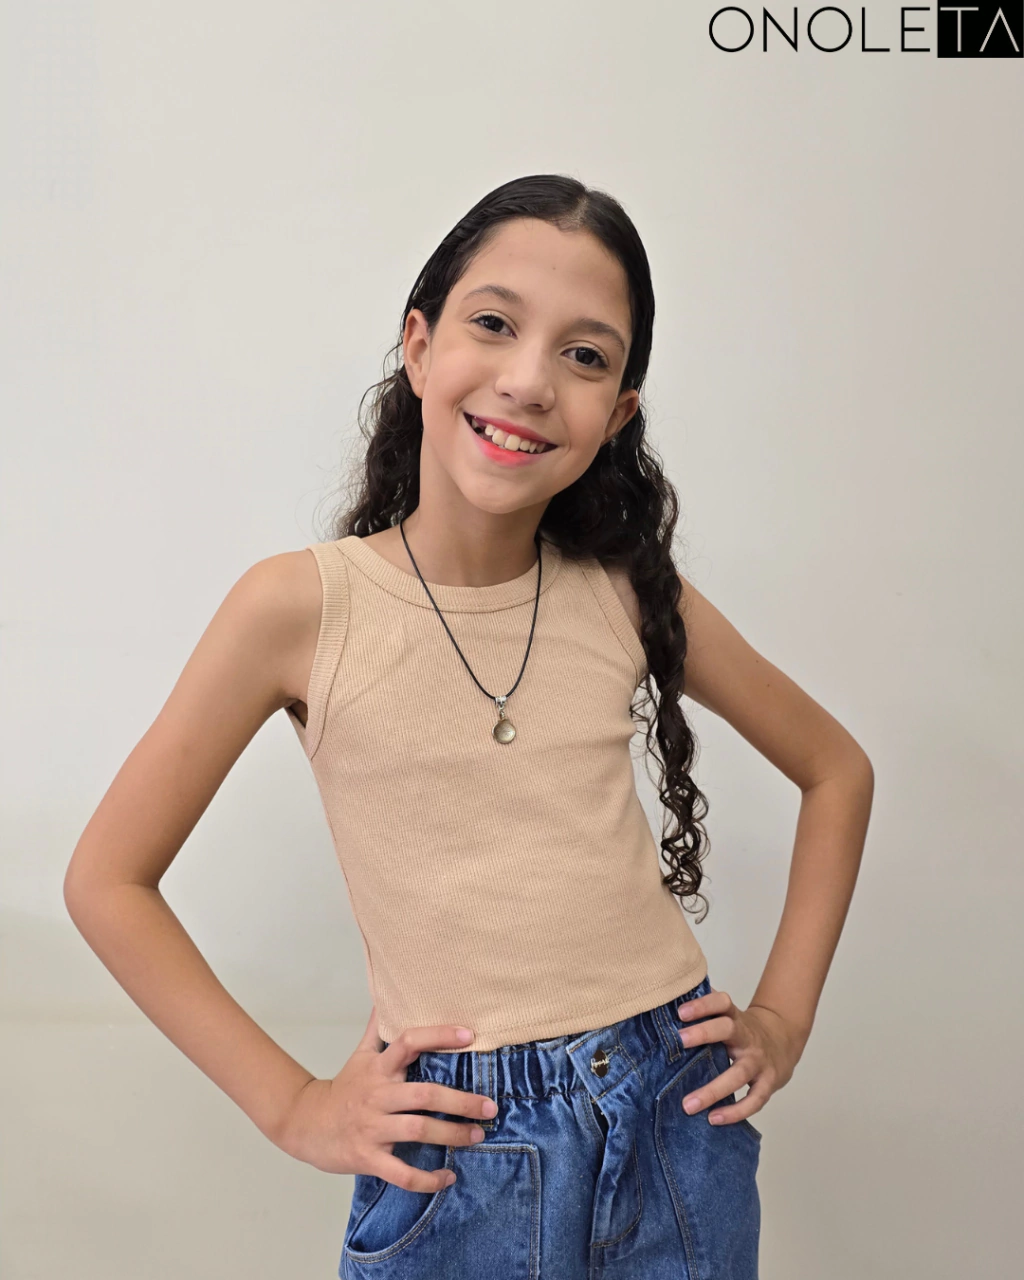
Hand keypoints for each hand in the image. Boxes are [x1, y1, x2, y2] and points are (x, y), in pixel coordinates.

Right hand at [274, 1005, 496, 1191]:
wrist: (305, 1124)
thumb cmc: (343, 1088)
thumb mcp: (359, 1055)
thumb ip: (377, 1028)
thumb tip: (388, 995)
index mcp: (379, 1068)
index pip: (408, 1042)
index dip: (438, 1035)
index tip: (469, 1035)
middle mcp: (377, 1095)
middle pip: (423, 1094)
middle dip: (460, 1101)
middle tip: (490, 1106)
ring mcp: (372, 1128)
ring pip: (418, 1130)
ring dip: (452, 1135)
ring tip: (477, 1135)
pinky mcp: (368, 1158)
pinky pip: (401, 1172)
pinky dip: (427, 1178)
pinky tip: (448, 1177)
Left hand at [675, 986, 807, 1126]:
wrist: (783, 1041)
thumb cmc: (743, 1031)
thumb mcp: (728, 1016)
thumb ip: (704, 1014)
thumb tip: (667, 1008)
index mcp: (735, 1017)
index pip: (721, 1002)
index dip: (702, 1005)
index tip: (680, 1012)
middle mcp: (747, 1036)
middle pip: (728, 1029)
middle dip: (704, 1033)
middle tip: (679, 1041)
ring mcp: (759, 1061)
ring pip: (738, 1073)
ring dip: (713, 1090)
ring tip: (688, 1105)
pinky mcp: (768, 1083)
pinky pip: (754, 1100)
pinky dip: (735, 1112)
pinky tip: (714, 1119)